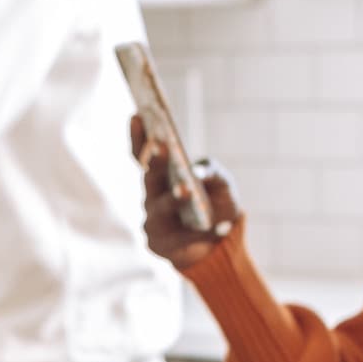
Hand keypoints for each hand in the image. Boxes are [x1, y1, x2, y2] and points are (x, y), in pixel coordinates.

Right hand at [130, 115, 242, 270]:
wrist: (220, 245)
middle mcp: (152, 196)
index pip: (144, 154)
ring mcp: (153, 221)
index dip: (139, 137)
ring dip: (173, 198)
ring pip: (160, 207)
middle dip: (155, 162)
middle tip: (161, 147)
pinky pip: (176, 236)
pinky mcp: (159, 244)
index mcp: (162, 177)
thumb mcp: (224, 185)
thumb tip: (196, 172)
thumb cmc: (217, 207)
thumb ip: (214, 173)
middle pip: (149, 177)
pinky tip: (213, 229)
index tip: (138, 116)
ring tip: (186, 190)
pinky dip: (193, 232)